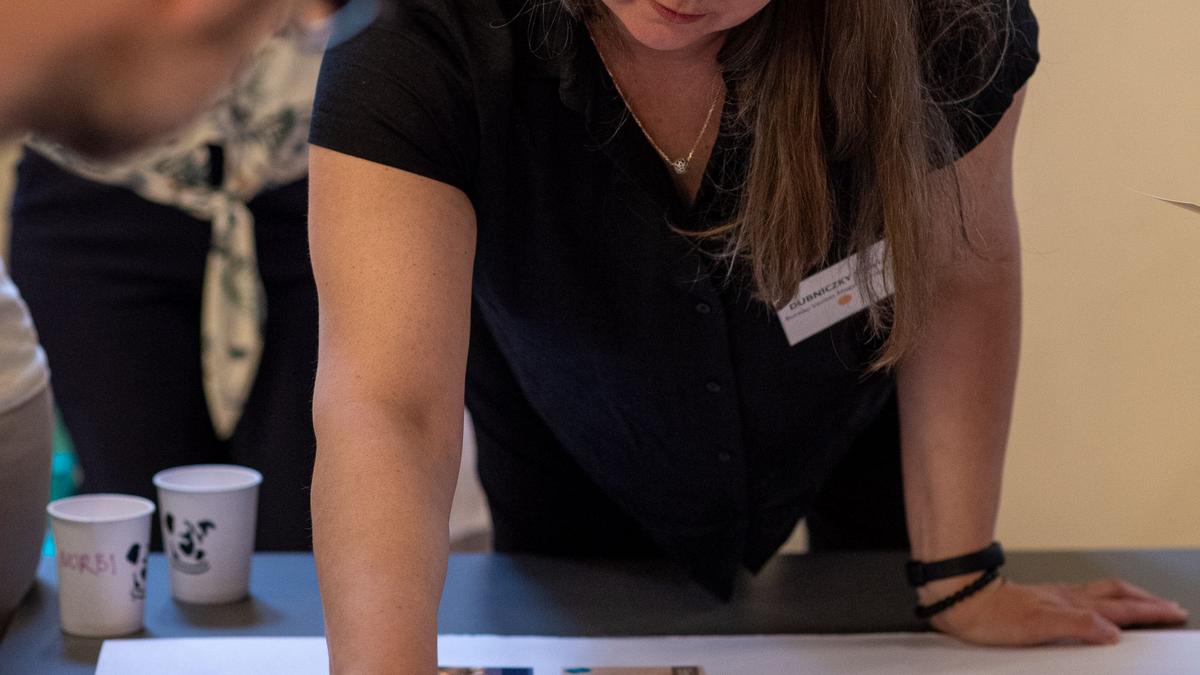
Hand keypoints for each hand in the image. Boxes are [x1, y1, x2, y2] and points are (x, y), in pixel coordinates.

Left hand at [925, 575, 1188, 645]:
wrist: (963, 601)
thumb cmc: (993, 616)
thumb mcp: (1040, 625)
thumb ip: (1078, 626)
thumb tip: (1113, 632)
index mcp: (1072, 605)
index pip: (1120, 607)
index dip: (1149, 611)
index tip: (1173, 613)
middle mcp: (1066, 598)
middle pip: (1116, 594)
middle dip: (1145, 601)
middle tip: (1169, 607)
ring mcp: (1054, 597)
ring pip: (1100, 593)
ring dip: (1126, 597)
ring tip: (1142, 602)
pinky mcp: (1040, 600)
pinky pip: (1082, 597)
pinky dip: (1101, 600)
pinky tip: (1095, 605)